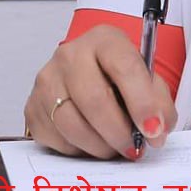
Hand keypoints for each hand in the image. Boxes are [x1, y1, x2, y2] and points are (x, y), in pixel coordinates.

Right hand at [24, 24, 176, 160]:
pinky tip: (93, 143)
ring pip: (73, 125)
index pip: (124, 68)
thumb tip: (157, 131)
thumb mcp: (145, 77)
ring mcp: (47, 80)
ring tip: (117, 149)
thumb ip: (158, 100)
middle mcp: (70, 55)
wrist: (88, 73)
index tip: (154, 129)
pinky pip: (57, 140)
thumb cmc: (119, 76)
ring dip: (101, 146)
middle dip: (120, 132)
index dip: (142, 102)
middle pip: (95, 101)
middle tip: (136, 149)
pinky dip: (79, 150)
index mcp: (104, 40)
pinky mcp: (32, 107)